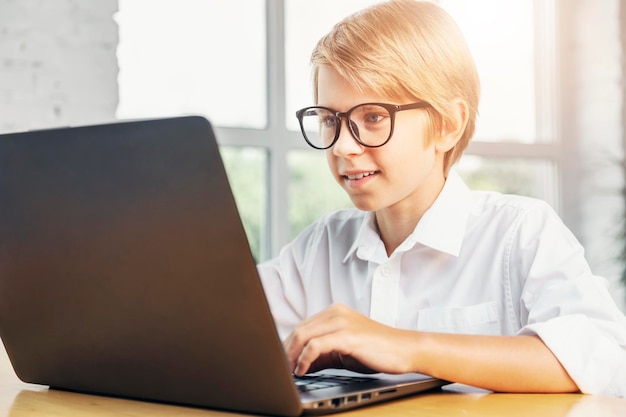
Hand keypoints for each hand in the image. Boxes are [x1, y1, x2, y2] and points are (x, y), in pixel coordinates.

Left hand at [283, 303, 413, 375]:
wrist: (405, 349)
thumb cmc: (377, 350)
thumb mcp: (344, 349)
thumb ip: (322, 352)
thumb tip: (299, 364)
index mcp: (334, 312)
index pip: (302, 326)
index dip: (288, 345)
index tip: (281, 361)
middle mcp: (336, 312)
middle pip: (299, 330)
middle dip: (286, 351)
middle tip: (281, 369)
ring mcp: (341, 322)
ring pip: (303, 336)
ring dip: (291, 356)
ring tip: (289, 371)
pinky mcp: (347, 335)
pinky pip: (315, 346)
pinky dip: (304, 359)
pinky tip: (302, 370)